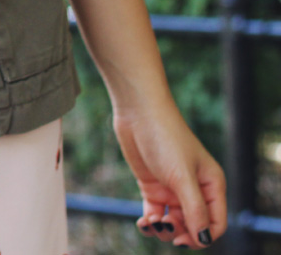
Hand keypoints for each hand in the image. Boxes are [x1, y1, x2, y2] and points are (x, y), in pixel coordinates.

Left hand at [113, 105, 226, 248]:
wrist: (138, 113)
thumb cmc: (166, 139)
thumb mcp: (182, 176)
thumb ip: (194, 208)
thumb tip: (203, 239)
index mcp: (212, 185)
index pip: (216, 223)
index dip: (203, 237)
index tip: (183, 240)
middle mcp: (195, 190)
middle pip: (193, 226)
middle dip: (180, 233)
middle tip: (164, 225)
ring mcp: (173, 189)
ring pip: (174, 223)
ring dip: (163, 229)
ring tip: (150, 222)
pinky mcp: (153, 186)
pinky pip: (156, 214)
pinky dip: (151, 222)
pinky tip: (143, 222)